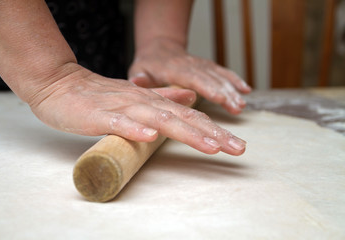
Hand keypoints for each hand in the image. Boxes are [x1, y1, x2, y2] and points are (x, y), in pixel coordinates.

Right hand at [28, 63, 245, 154]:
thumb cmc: (98, 95)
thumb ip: (163, 97)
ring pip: (158, 119)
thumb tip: (190, 97)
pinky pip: (119, 123)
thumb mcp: (137, 96)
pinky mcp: (100, 116)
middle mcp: (142, 102)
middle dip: (212, 134)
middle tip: (238, 148)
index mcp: (151, 100)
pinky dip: (134, 129)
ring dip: (185, 132)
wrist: (60, 84)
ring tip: (210, 146)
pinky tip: (150, 137)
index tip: (235, 144)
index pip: (188, 115)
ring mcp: (122, 108)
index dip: (213, 129)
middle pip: (183, 118)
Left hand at [129, 38, 251, 114]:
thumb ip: (141, 78)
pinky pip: (223, 72)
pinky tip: (246, 90)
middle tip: (237, 109)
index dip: (209, 88)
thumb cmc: (148, 64)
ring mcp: (201, 65)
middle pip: (212, 79)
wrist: (159, 48)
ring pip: (220, 76)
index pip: (194, 78)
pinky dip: (235, 80)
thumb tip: (137, 81)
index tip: (221, 99)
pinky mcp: (207, 66)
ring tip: (241, 105)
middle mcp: (191, 65)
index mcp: (175, 69)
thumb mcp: (139, 70)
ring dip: (233, 90)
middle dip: (226, 94)